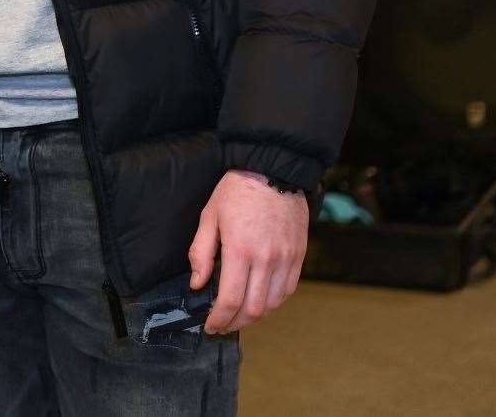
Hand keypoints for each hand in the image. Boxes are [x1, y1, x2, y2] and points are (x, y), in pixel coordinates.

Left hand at [189, 170, 308, 333]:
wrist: (273, 170)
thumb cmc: (236, 191)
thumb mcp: (209, 216)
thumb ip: (201, 252)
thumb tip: (197, 283)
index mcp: (240, 250)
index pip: (231, 299)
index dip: (220, 319)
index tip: (210, 326)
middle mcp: (266, 259)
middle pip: (253, 309)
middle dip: (236, 323)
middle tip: (223, 324)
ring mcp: (286, 259)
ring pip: (273, 304)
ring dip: (255, 316)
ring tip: (239, 316)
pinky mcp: (298, 256)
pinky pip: (288, 290)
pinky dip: (274, 302)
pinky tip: (260, 301)